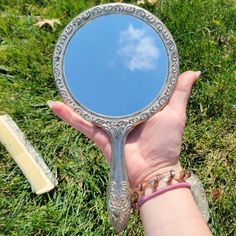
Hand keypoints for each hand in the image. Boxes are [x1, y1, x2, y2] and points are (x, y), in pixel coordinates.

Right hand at [48, 71, 199, 186]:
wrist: (154, 170)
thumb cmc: (167, 143)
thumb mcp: (175, 113)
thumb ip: (180, 93)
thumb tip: (194, 72)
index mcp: (137, 107)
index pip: (127, 87)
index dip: (121, 74)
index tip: (114, 58)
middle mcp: (121, 114)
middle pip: (105, 96)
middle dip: (94, 85)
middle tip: (85, 68)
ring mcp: (108, 124)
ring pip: (88, 108)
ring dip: (75, 98)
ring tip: (64, 83)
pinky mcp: (100, 135)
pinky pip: (81, 123)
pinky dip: (68, 115)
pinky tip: (55, 104)